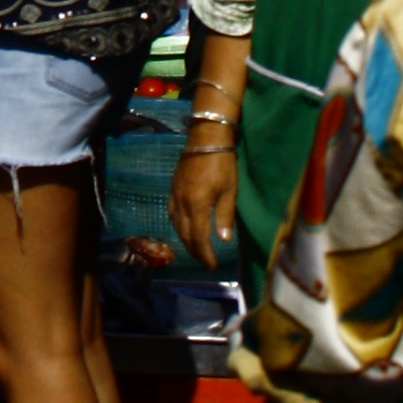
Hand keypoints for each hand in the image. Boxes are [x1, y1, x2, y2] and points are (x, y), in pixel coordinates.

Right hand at [169, 133, 238, 268]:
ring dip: (186, 240)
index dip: (205, 254)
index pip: (198, 237)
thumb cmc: (223, 163)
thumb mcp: (230, 190)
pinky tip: (184, 229)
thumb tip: (223, 239)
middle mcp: (182, 202)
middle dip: (195, 251)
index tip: (212, 265)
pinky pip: (172, 213)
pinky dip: (178, 226)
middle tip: (206, 261)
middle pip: (185, 234)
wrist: (206, 138)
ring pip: (176, 225)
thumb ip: (225, 216)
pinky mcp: (172, 188)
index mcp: (197, 204)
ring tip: (197, 249)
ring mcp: (175, 195)